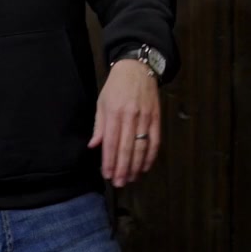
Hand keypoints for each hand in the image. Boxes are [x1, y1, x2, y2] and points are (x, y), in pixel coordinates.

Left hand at [88, 59, 160, 186]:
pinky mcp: (157, 117)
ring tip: (131, 179)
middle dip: (122, 169)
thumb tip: (93, 146)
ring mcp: (145, 117)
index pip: (110, 142)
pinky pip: (155, 141)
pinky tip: (145, 167)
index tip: (107, 175)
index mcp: (114, 112)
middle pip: (126, 148)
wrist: (138, 68)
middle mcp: (130, 116)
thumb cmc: (116, 86)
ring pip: (141, 147)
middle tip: (119, 183)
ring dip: (136, 166)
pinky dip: (151, 156)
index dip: (109, 161)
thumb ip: (99, 126)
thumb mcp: (102, 102)